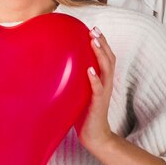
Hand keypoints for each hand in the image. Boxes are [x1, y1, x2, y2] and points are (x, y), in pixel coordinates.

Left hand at [76, 27, 115, 153]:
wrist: (94, 136)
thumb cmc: (84, 113)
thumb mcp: (80, 92)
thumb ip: (75, 79)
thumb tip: (56, 67)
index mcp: (102, 80)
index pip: (106, 57)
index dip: (102, 42)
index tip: (94, 29)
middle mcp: (106, 83)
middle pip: (109, 58)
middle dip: (102, 43)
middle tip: (94, 30)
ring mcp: (103, 93)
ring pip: (106, 70)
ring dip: (100, 55)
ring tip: (93, 42)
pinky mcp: (98, 103)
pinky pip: (98, 89)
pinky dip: (95, 79)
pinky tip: (89, 70)